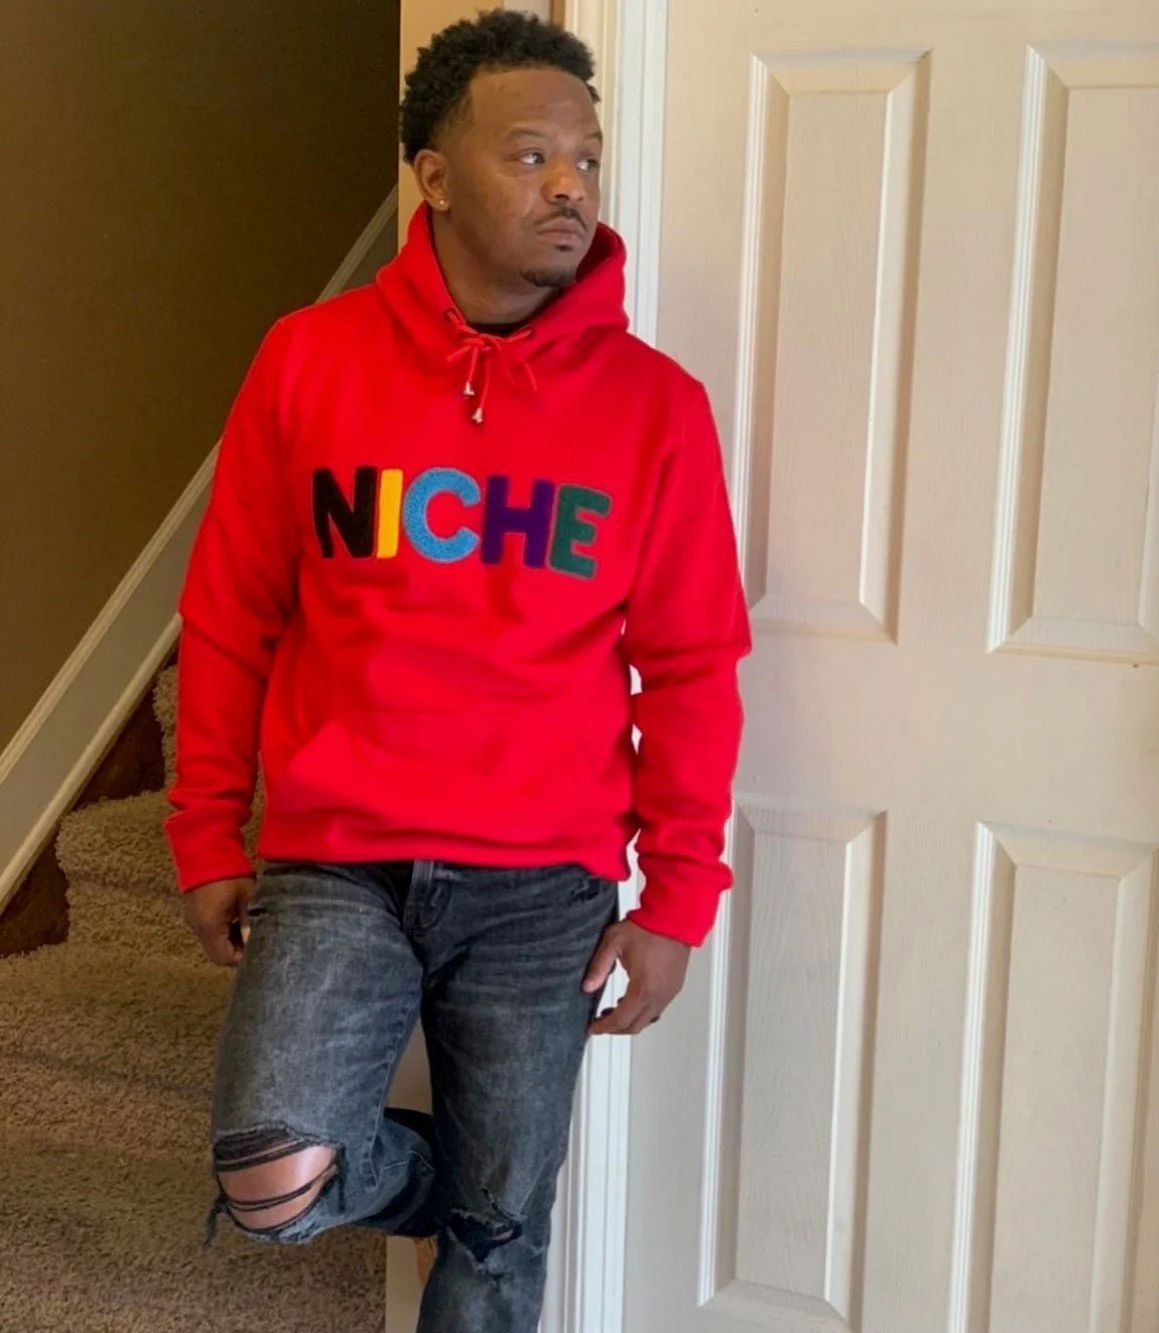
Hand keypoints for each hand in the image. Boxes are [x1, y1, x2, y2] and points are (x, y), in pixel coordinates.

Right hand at [183, 877, 254, 966]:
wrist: (205, 850)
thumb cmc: (229, 873)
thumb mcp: (247, 896)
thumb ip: (250, 921)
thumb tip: (256, 942)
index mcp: (210, 926)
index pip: (224, 957)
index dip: (242, 958)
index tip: (258, 950)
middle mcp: (198, 927)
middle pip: (217, 953)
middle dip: (236, 951)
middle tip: (254, 941)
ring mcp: (194, 919)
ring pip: (212, 943)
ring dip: (229, 941)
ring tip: (247, 929)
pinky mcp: (194, 911)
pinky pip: (208, 931)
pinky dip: (222, 931)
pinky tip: (236, 919)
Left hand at [583, 919, 690, 1035]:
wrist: (674, 918)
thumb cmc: (647, 928)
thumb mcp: (614, 942)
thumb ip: (599, 966)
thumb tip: (587, 987)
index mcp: (642, 988)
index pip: (620, 1020)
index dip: (604, 1027)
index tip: (592, 1028)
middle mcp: (658, 996)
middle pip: (634, 1026)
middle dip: (615, 1028)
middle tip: (600, 1023)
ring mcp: (669, 993)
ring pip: (648, 1020)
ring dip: (630, 1020)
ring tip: (613, 1010)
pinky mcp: (675, 987)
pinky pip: (658, 1009)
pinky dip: (643, 1012)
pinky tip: (633, 1000)